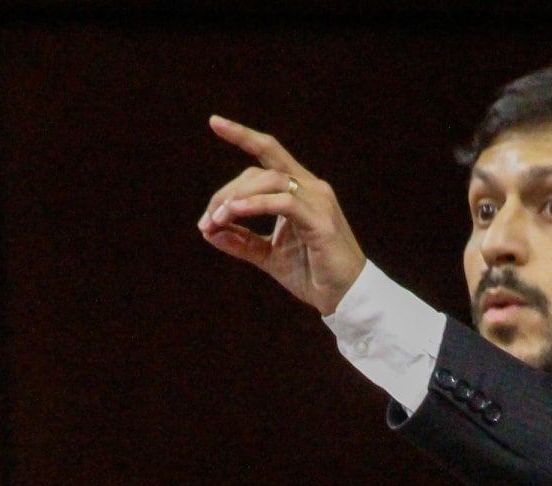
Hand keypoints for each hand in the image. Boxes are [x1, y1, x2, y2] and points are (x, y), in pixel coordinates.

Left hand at [197, 116, 366, 314]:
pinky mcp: (321, 220)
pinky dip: (256, 205)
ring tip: (216, 219)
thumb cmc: (312, 274)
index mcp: (299, 191)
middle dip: (227, 191)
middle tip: (207, 219)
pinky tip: (235, 213)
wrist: (344, 297)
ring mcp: (318, 201)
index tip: (215, 123)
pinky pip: (284, 202)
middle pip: (260, 171)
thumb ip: (241, 241)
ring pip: (271, 180)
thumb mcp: (268, 256)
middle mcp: (311, 188)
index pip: (268, 153)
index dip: (243, 136)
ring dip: (237, 198)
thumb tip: (208, 231)